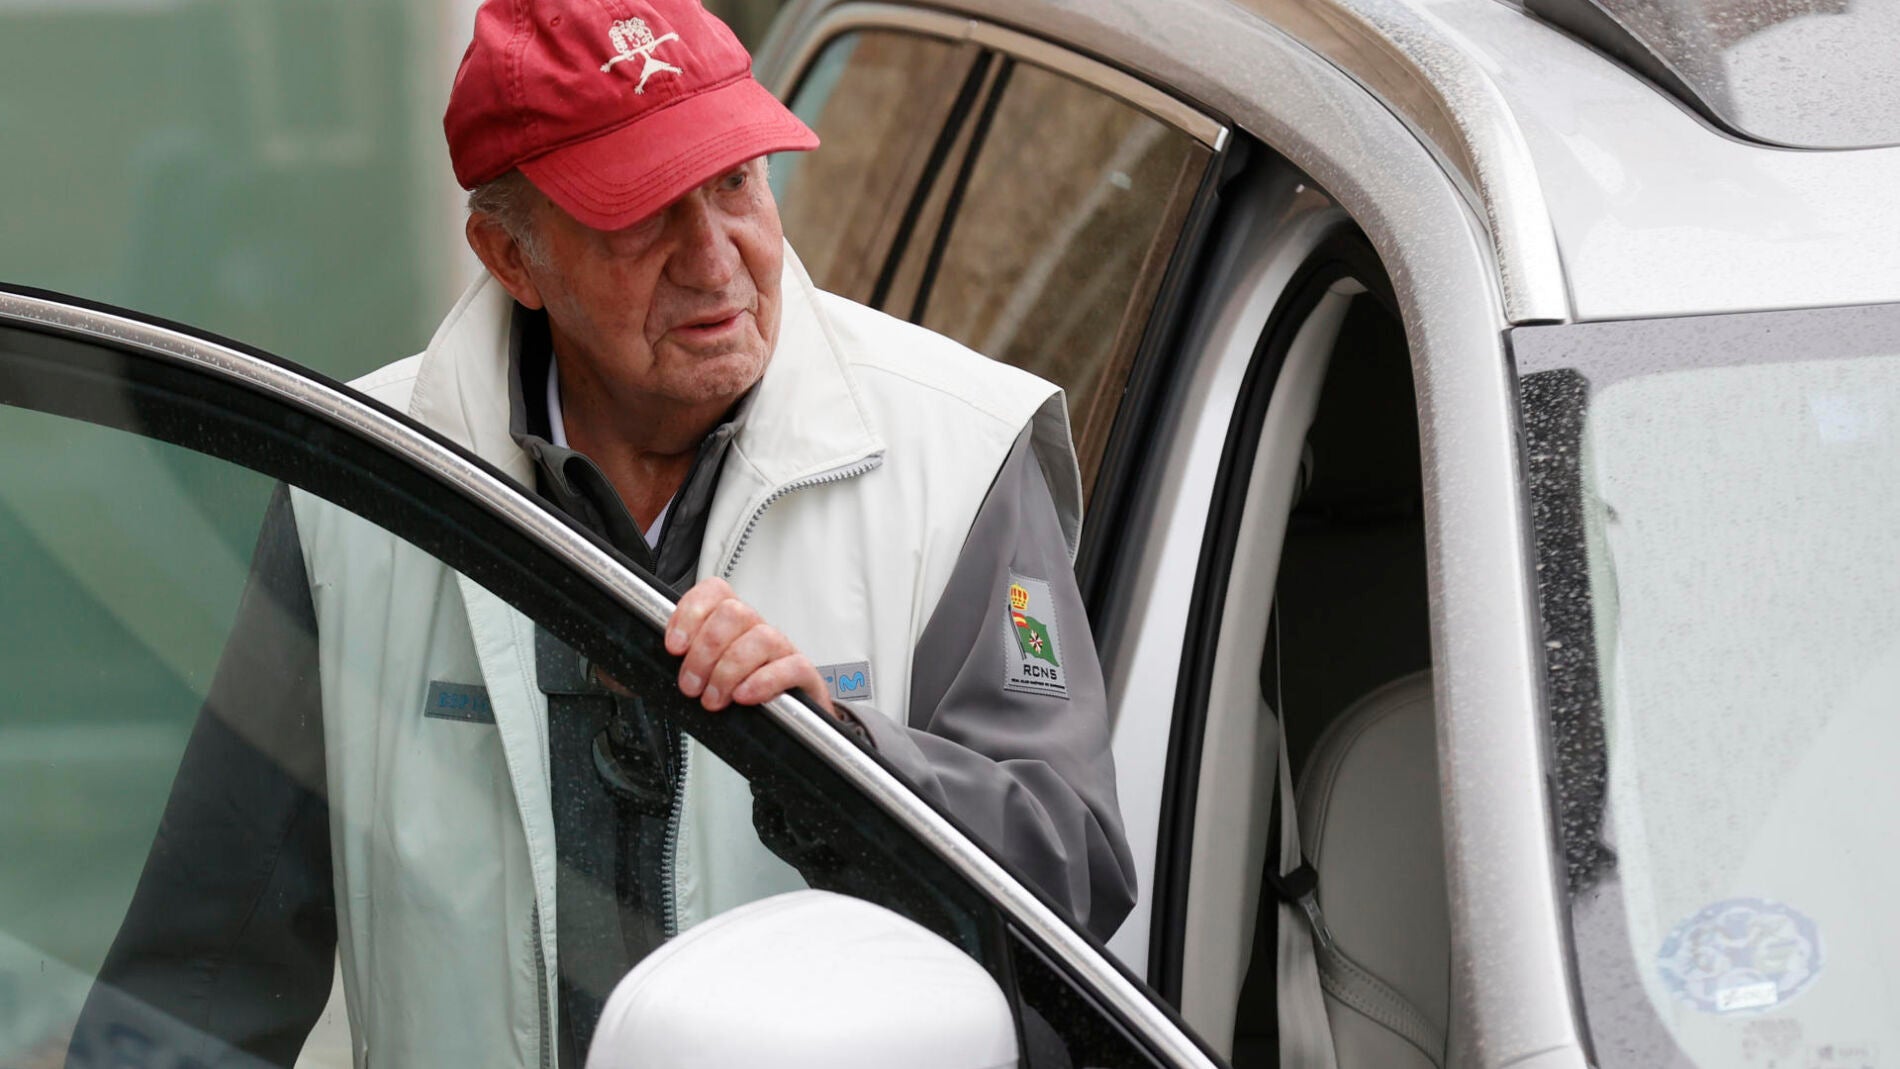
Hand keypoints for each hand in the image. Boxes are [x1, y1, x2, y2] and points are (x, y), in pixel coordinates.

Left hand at [664, 577, 835, 716]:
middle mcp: (757, 630)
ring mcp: (782, 650)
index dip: (691, 612)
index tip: (674, 646)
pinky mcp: (804, 675)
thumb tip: (628, 673)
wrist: (786, 727)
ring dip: (729, 670)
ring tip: (714, 699)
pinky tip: (744, 697)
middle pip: (735, 613)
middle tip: (690, 685)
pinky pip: (791, 666)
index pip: (714, 592)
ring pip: (761, 637)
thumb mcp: (698, 680)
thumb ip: (667, 670)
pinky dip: (764, 681)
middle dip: (705, 651)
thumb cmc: (736, 699)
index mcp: (730, 624)